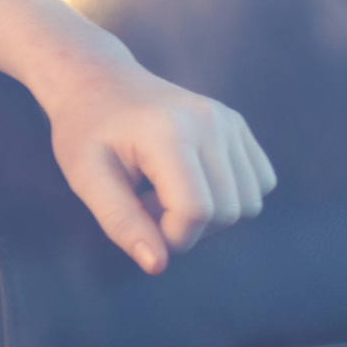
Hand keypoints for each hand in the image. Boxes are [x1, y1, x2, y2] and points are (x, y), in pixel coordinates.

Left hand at [40, 58, 275, 273]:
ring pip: (249, 203)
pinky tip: (190, 180)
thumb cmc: (85, 131)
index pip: (196, 210)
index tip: (139, 223)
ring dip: (210, 214)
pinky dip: (230, 195)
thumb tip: (157, 265)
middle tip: (145, 203)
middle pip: (227, 211)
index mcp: (167, 131)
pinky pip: (260, 182)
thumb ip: (121, 223)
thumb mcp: (86, 178)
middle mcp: (208, 121)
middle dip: (187, 227)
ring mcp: (227, 120)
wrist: (98, 81)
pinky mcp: (237, 124)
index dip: (170, 235)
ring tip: (164, 191)